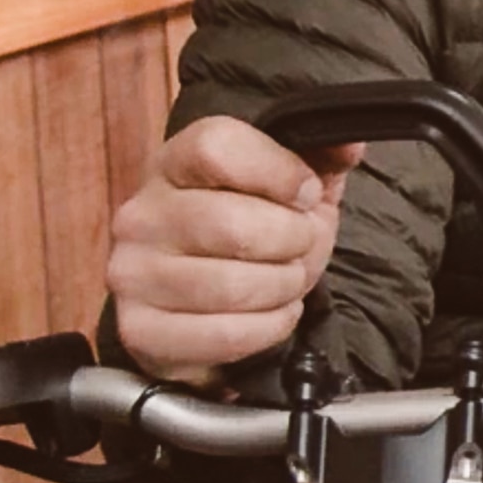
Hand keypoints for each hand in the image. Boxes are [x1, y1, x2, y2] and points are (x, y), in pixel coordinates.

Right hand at [106, 117, 364, 380]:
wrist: (198, 304)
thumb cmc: (249, 232)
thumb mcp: (287, 185)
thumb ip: (319, 157)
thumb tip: (349, 147)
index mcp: (174, 163)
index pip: (216, 147)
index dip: (279, 171)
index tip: (307, 194)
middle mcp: (141, 214)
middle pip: (234, 225)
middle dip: (293, 242)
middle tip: (300, 248)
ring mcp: (133, 274)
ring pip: (234, 286)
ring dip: (284, 288)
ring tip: (287, 281)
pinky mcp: (141, 331)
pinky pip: (227, 335)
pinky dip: (270, 327)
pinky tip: (272, 314)